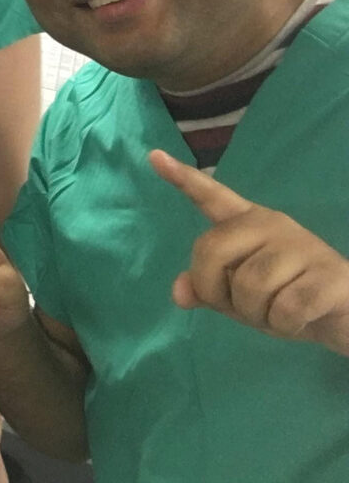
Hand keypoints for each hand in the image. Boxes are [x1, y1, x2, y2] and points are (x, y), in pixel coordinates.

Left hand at [150, 149, 348, 354]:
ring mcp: (301, 245)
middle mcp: (271, 224)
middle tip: (242, 306)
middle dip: (217, 291)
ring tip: (277, 312)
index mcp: (246, 223)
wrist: (348, 315)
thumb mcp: (239, 297)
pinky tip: (300, 319)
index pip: (210, 196)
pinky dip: (284, 325)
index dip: (182, 178)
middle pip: (211, 251)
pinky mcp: (329, 274)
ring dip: (257, 315)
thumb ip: (207, 288)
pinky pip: (285, 309)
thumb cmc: (286, 298)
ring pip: (249, 286)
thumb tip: (179, 293)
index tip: (153, 156)